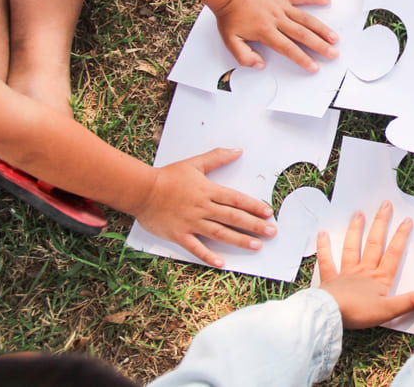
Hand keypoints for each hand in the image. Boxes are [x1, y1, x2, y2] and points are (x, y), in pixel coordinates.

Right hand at [132, 147, 276, 267]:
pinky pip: (196, 248)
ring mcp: (192, 222)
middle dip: (254, 225)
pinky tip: (221, 263)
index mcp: (208, 191)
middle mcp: (203, 208)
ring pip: (220, 233)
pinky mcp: (179, 234)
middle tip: (272, 233)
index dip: (254, 206)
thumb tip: (238, 151)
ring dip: (239, 240)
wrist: (141, 190)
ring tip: (256, 246)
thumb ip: (217, 157)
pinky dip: (208, 256)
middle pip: (233, 217)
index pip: (237, 200)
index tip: (268, 213)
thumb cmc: (168, 176)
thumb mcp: (195, 163)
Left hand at [213, 0, 338, 72]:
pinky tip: (326, 0)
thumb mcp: (230, 41)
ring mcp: (281, 6)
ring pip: (305, 18)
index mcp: (266, 32)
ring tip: (334, 37)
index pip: (288, 48)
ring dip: (321, 28)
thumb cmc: (229, 16)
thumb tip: (260, 65)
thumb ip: (244, 56)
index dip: (302, 59)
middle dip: (319, 46)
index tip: (314, 67)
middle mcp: (277, 19)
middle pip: (302, 35)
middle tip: (333, 54)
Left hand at [314, 201, 413, 328]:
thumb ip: (407, 302)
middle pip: (374, 243)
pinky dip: (324, 247)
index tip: (407, 220)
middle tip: (385, 205)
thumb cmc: (359, 313)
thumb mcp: (388, 311)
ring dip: (355, 229)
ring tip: (358, 213)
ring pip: (352, 247)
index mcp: (379, 278)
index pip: (394, 253)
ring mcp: (346, 273)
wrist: (331, 315)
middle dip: (381, 223)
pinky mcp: (330, 279)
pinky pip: (327, 260)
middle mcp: (364, 271)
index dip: (401, 236)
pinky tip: (322, 233)